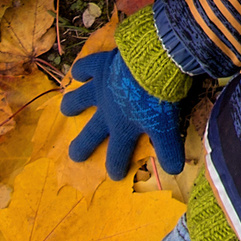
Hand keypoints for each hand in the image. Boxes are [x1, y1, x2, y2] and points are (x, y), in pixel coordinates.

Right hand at [62, 50, 188, 178]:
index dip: (116, 166)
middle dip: (82, 146)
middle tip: (74, 155)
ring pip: (80, 99)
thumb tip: (174, 171)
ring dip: (73, 104)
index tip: (115, 175)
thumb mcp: (167, 126)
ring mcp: (102, 88)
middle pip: (91, 133)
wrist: (153, 64)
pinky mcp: (102, 65)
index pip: (118, 153)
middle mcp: (108, 111)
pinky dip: (81, 69)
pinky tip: (78, 71)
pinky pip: (86, 67)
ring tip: (66, 108)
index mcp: (124, 127)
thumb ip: (168, 148)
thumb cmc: (159, 97)